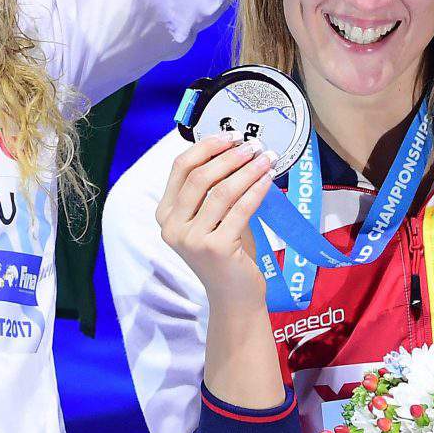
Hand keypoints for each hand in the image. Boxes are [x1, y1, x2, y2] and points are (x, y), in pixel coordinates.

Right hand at [156, 132, 277, 314]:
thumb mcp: (211, 218)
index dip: (206, 147)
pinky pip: (240, 209)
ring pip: (221, 191)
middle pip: (199, 177)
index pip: (180, 168)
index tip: (230, 136)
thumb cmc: (226, 253)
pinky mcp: (215, 248)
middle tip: (253, 146)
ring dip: (247, 170)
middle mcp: (172, 227)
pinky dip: (256, 190)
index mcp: (165, 214)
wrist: (233, 296)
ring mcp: (191, 239)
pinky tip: (268, 180)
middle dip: (229, 156)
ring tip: (266, 159)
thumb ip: (212, 190)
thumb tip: (235, 150)